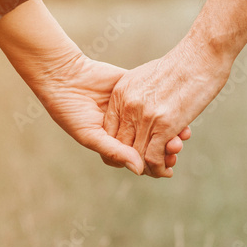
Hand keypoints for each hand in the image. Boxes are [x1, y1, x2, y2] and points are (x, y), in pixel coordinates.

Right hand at [0, 0, 185, 175]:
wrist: (63, 76)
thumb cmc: (69, 110)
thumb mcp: (90, 135)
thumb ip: (114, 151)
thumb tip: (139, 169)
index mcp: (112, 143)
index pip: (137, 160)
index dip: (153, 166)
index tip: (168, 169)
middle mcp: (124, 129)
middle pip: (151, 144)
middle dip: (165, 150)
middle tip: (177, 151)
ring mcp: (131, 110)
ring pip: (157, 125)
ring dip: (170, 131)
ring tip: (183, 136)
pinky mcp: (135, 91)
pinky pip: (156, 102)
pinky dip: (169, 109)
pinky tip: (181, 113)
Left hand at [103, 40, 232, 177]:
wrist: (202, 54)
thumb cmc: (183, 64)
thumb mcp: (149, 77)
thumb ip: (139, 95)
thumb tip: (142, 109)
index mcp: (121, 93)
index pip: (110, 130)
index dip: (122, 147)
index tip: (135, 153)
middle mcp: (127, 105)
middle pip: (120, 145)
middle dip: (134, 161)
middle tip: (150, 166)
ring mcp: (144, 115)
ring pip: (135, 155)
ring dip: (149, 169)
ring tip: (163, 170)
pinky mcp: (163, 124)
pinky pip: (152, 157)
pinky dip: (159, 168)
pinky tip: (168, 169)